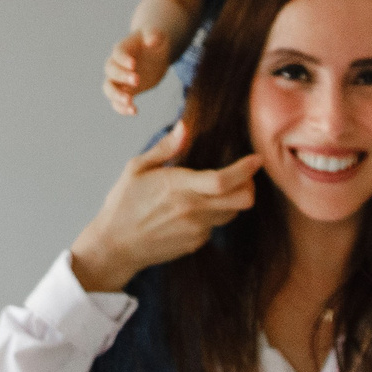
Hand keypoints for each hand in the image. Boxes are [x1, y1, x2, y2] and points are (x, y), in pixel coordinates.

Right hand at [68, 125, 261, 291]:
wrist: (115, 246)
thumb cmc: (123, 204)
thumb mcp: (136, 169)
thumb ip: (165, 148)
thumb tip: (185, 126)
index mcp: (178, 187)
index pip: (224, 180)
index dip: (246, 169)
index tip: (256, 159)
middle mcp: (192, 210)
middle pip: (242, 200)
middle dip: (249, 186)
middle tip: (243, 177)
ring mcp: (196, 229)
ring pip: (233, 213)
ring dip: (233, 200)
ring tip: (216, 191)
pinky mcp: (196, 243)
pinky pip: (215, 226)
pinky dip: (213, 215)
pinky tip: (194, 210)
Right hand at [102, 28, 174, 115]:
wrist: (154, 52)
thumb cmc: (154, 40)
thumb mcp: (158, 35)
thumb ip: (154, 36)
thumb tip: (151, 40)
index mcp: (123, 48)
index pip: (117, 53)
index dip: (123, 59)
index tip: (134, 65)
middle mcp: (117, 64)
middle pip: (110, 71)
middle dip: (122, 77)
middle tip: (137, 81)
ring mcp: (119, 79)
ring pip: (109, 88)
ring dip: (116, 96)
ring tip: (131, 103)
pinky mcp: (125, 90)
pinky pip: (116, 101)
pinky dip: (122, 107)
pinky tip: (134, 111)